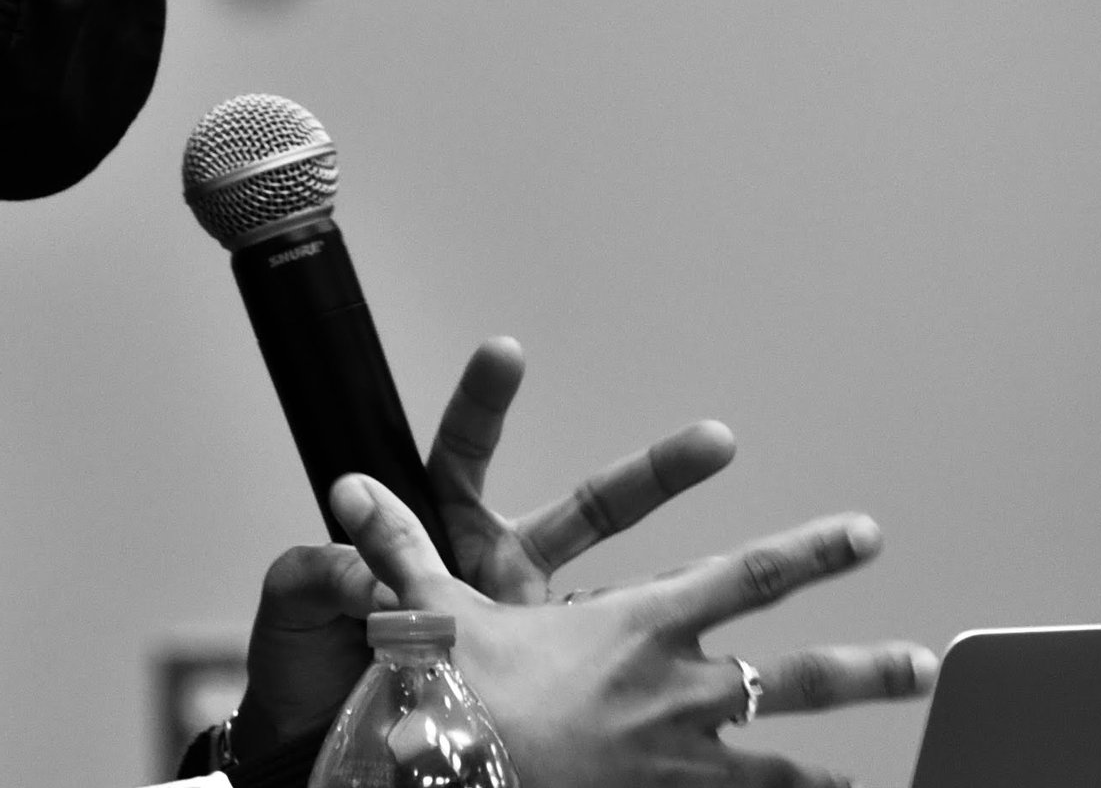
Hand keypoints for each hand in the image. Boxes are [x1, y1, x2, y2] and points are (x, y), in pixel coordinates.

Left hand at [231, 338, 733, 759]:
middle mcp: (505, 581)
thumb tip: (347, 521)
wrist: (319, 756)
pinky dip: (696, 691)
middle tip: (718, 440)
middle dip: (657, 475)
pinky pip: (637, 683)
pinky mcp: (564, 694)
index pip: (462, 459)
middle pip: (591, 511)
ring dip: (714, 579)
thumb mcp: (300, 617)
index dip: (481, 406)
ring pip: (642, 593)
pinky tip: (764, 693)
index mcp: (441, 546)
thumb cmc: (304, 682)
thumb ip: (321, 569)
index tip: (507, 352)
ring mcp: (546, 639)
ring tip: (800, 559)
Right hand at [335, 472, 939, 787]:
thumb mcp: (433, 610)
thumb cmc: (449, 691)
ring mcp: (677, 760)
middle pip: (795, 674)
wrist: (446, 766)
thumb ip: (404, 547)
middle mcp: (677, 690)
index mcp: (640, 625)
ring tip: (893, 772)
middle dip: (864, 667)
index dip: (808, 553)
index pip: (745, 576)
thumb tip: (349, 488)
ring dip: (843, 764)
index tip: (861, 535)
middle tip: (925, 665)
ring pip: (785, 762)